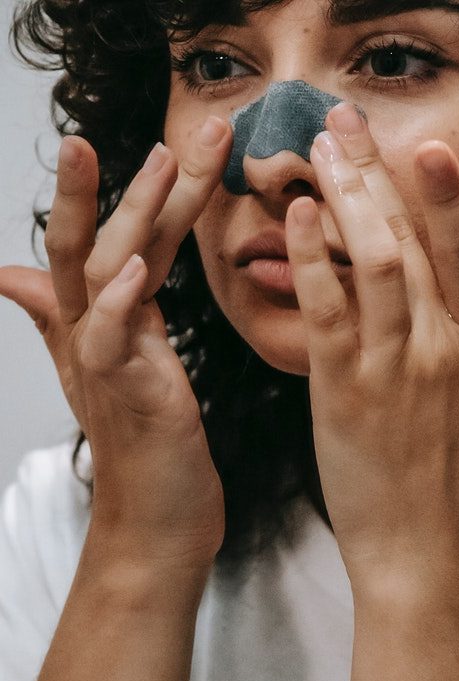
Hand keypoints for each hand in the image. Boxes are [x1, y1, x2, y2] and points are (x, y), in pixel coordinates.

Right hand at [0, 119, 232, 569]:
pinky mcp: (122, 393)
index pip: (126, 238)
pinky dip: (115, 304)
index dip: (150, 190)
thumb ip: (67, 316)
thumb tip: (9, 272)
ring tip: (152, 160)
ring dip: (128, 214)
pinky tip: (129, 271)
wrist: (157, 522)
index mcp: (114, 318)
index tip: (183, 141)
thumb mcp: (110, 370)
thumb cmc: (146, 447)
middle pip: (109, 238)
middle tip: (187, 126)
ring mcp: (106, 359)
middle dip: (146, 179)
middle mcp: (101, 329)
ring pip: (107, 272)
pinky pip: (109, 340)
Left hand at [285, 104, 458, 586]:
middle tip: (343, 119)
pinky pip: (326, 314)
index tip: (424, 146)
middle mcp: (442, 348)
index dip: (448, 197)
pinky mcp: (343, 391)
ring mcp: (391, 369)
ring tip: (317, 150)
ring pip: (369, 266)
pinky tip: (296, 219)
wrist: (426, 548)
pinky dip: (311, 262)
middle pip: (409, 243)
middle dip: (374, 173)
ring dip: (342, 201)